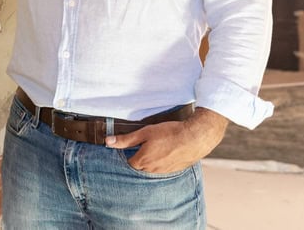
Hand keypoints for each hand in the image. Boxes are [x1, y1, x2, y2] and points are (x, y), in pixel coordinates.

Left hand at [105, 108, 228, 173]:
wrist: (195, 138)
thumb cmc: (170, 133)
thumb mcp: (145, 132)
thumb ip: (126, 139)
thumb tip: (108, 142)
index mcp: (143, 161)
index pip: (128, 162)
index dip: (128, 152)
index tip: (131, 144)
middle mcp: (152, 170)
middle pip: (138, 166)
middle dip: (138, 157)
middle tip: (144, 144)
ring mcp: (164, 172)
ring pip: (150, 168)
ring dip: (150, 160)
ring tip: (156, 146)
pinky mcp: (174, 171)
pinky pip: (162, 169)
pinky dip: (161, 161)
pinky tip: (166, 151)